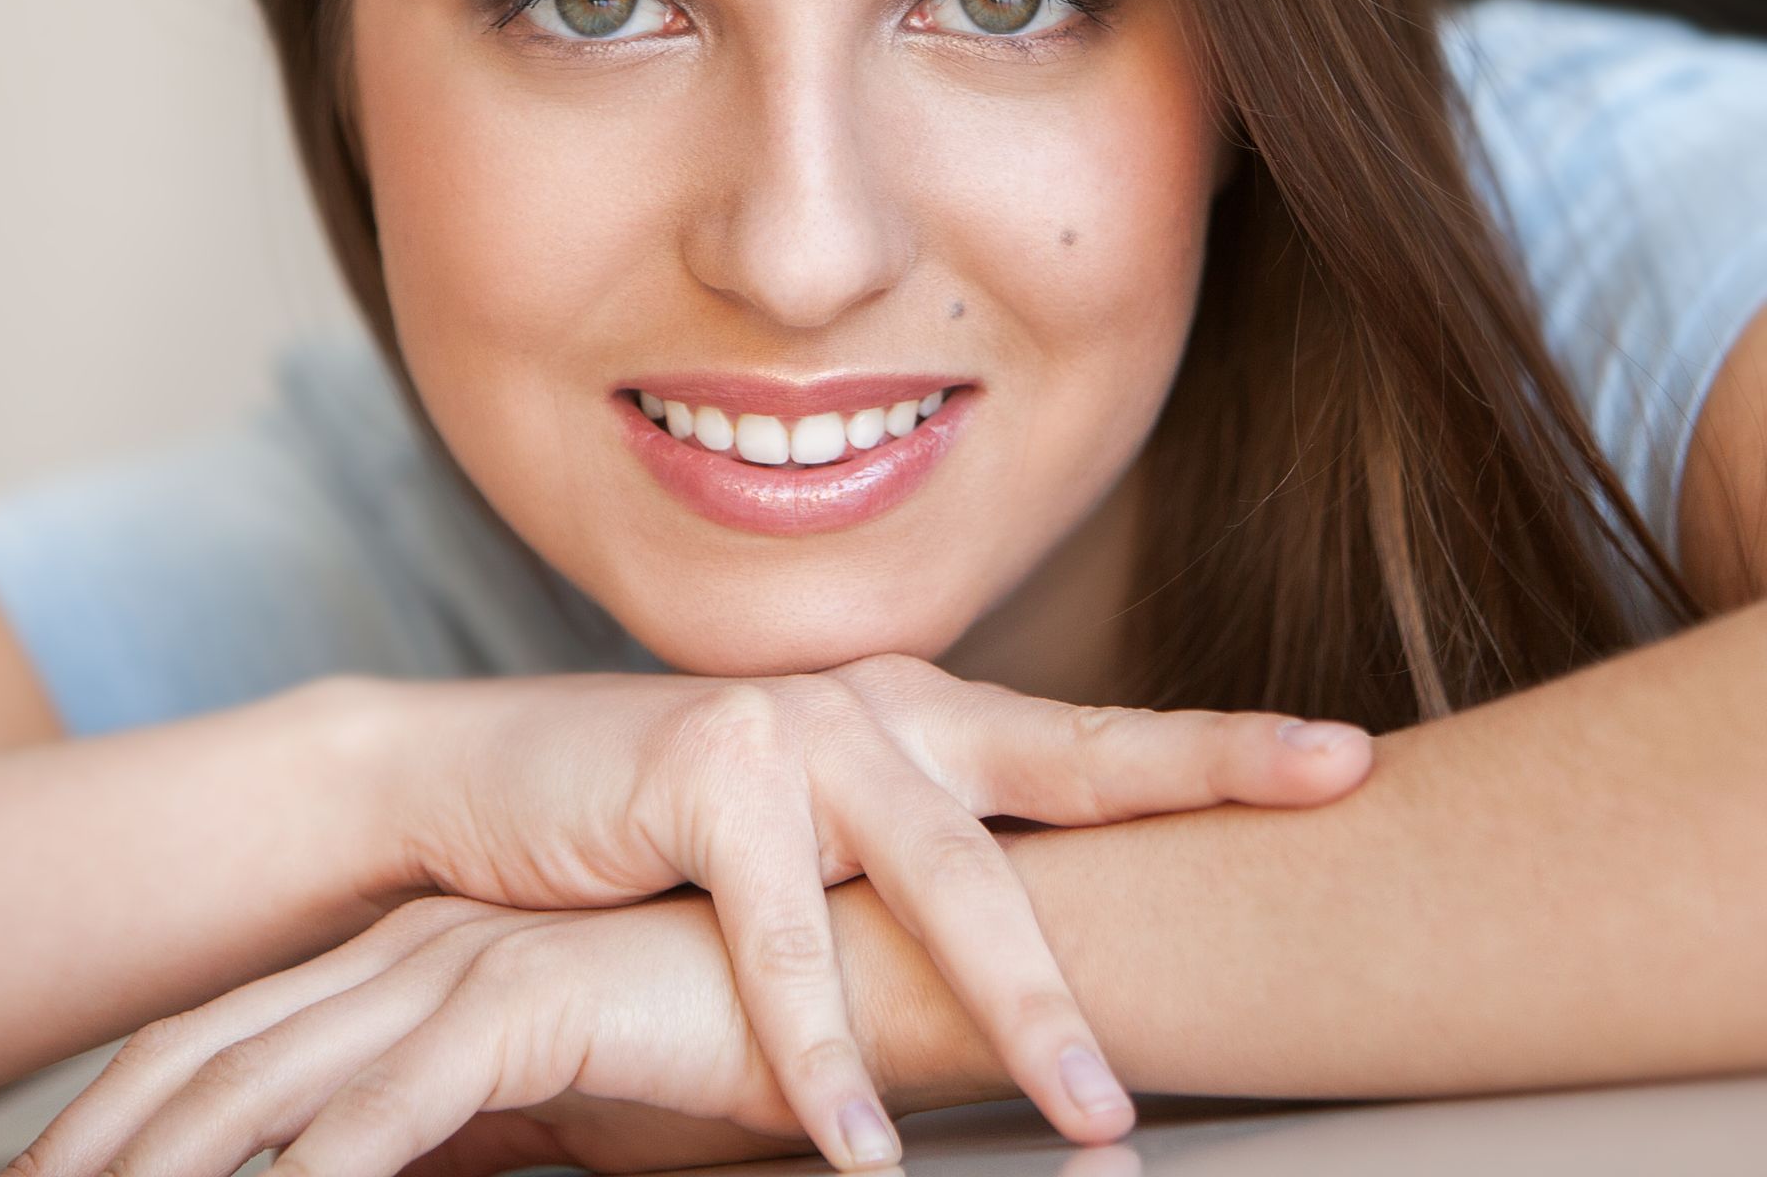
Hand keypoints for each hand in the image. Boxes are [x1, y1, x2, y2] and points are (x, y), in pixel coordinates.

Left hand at [10, 889, 821, 1176]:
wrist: (854, 969)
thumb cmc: (717, 1044)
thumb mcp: (551, 1111)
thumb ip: (463, 1131)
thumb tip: (368, 1172)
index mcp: (412, 969)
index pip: (228, 1042)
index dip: (122, 1117)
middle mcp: (418, 955)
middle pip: (212, 1055)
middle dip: (99, 1147)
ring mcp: (466, 970)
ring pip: (268, 1088)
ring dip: (168, 1170)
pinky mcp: (529, 1001)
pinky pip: (385, 1113)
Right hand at [364, 654, 1373, 1165]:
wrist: (487, 787)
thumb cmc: (671, 834)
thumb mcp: (819, 845)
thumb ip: (915, 878)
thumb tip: (1045, 975)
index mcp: (926, 714)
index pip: (1094, 741)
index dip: (1222, 750)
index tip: (1348, 761)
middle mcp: (882, 701)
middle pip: (1059, 785)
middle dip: (1187, 833)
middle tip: (1316, 851)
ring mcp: (798, 724)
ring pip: (940, 874)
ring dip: (1017, 1007)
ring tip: (1095, 1122)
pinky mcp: (704, 766)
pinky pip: (780, 935)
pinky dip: (819, 1049)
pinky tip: (858, 1144)